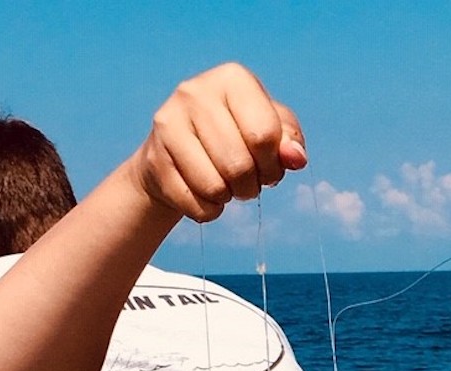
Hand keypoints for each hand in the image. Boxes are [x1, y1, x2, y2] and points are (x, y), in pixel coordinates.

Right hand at [131, 63, 307, 222]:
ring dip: (228, 198)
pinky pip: (195, 205)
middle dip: (251, 186)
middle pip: (240, 165)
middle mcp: (195, 92)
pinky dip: (208, 211)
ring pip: (215, 188)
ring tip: (224, 184)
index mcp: (232, 79)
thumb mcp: (268, 131)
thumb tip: (297, 158)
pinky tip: (203, 192)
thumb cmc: (234, 139)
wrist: (177, 154)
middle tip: (245, 181)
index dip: (273, 164)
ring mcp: (169, 122)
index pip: (265, 135)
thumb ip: (289, 140)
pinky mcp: (154, 158)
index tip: (268, 166)